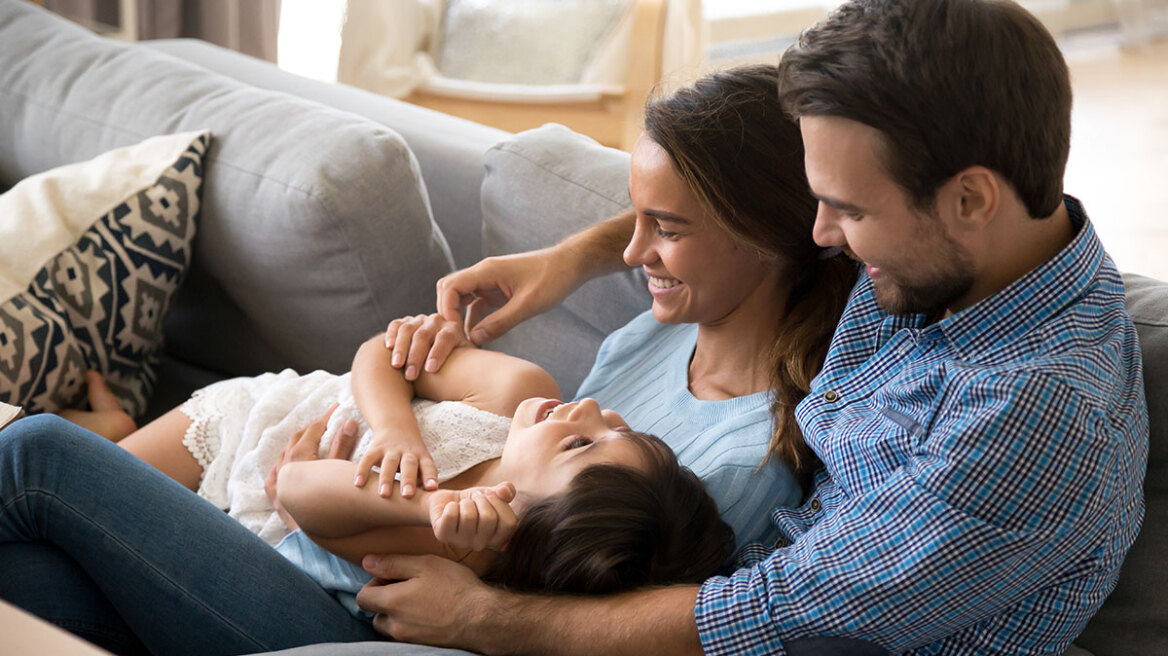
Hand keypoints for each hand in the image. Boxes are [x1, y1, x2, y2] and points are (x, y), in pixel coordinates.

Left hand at [266, 404, 339, 528]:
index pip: (313, 429)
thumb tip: (349, 422)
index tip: (337, 408)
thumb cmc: (330, 502)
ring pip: (285, 453)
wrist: (314, 536)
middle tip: (326, 420)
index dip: (326, 417)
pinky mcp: (274, 493)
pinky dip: (285, 460)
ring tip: (312, 437)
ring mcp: (277, 479)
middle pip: (297, 438)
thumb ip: (342, 446)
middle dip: (312, 427)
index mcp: (299, 457)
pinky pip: (276, 470)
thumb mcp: (338, 471)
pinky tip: (290, 462)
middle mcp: (284, 466)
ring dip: (299, 442)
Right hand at [353, 431, 438, 498]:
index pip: (428, 466)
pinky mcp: (376, 448)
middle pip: (409, 465)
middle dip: (408, 480)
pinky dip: (362, 471)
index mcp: (422, 456)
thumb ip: (421, 480)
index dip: (430, 476)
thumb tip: (423, 505)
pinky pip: (368, 459)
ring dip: (386, 478)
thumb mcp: (421, 463)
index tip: (432, 488)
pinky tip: (358, 484)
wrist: (397, 425)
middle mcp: (408, 452)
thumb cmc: (412, 456)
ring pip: (389, 463)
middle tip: (407, 495)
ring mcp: (391, 449)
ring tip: (383, 495)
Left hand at [357, 554, 498, 646]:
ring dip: (398, 614)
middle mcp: (395, 626)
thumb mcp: (425, 565)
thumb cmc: (455, 587)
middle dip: (385, 600)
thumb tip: (367, 562)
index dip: (374, 583)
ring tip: (420, 601)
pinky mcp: (421, 645)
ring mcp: (408, 639)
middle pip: (375, 614)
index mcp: (392, 603)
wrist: (482, 618)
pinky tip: (431, 612)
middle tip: (409, 587)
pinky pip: (407, 634)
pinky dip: (412, 623)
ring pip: (391, 626)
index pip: (363, 597)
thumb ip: (393, 563)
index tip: (393, 576)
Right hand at [384, 313, 470, 380]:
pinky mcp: (404, 323)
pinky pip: (396, 325)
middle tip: (410, 376)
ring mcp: (419, 320)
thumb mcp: (464, 363)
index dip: (438, 353)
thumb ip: (468, 363)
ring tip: (396, 366)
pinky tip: (387, 347)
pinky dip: (391, 334)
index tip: (431, 370)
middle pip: (424, 335)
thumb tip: (475, 370)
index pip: (445, 338)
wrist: (438, 359)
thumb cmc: (453, 367)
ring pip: (408, 329)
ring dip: (401, 348)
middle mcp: (436, 321)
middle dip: (416, 356)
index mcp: (453, 329)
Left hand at [428, 482, 517, 552]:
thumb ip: (506, 491)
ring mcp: (461, 543)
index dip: (500, 503)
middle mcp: (481, 544)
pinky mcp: (444, 536)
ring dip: (466, 503)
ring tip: (463, 505)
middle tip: (474, 499)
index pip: (509, 524)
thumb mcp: (493, 493)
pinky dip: (451, 505)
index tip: (490, 495)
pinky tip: (450, 509)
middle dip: (481, 500)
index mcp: (497, 538)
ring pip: (469, 516)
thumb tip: (504, 491)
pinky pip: (451, 515)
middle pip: (489, 519)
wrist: (446, 501)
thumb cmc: (473, 501)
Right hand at [435, 248, 577, 346]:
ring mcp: (490, 282)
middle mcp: (483, 274)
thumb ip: (501, 323)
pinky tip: (479, 337)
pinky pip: (478, 305)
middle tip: (455, 338)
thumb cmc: (553, 279)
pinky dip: (475, 320)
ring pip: (462, 298)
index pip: (450, 287)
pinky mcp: (499, 291)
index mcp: (486, 271)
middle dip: (448, 314)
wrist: (571, 265)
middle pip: (449, 291)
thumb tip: (474, 339)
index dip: (447, 310)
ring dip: (460, 318)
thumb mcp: (527, 305)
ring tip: (465, 342)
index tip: (455, 333)